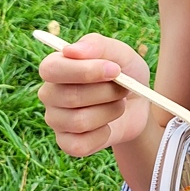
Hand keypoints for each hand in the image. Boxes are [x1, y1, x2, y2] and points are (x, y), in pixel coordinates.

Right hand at [37, 33, 149, 157]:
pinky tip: (108, 125)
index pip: (51, 69)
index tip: (115, 69)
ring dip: (110, 111)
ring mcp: (56, 120)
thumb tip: (70, 50)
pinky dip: (104, 135)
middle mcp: (50, 93)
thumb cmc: (126, 74)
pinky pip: (81, 145)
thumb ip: (98, 45)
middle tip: (123, 87)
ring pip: (79, 121)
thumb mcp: (121, 54)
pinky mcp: (67, 143)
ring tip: (118, 104)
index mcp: (56, 67)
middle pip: (70, 96)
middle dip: (107, 92)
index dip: (84, 71)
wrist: (140, 105)